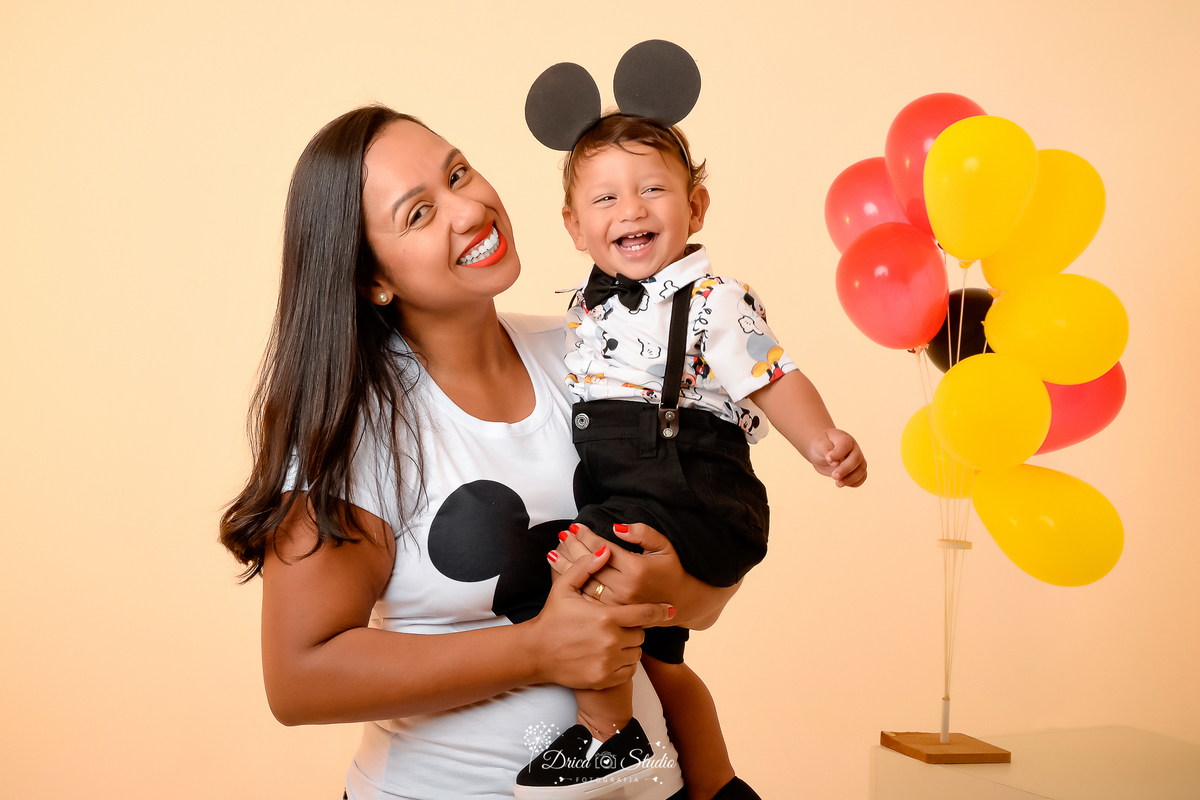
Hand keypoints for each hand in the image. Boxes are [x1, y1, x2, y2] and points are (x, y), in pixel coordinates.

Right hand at [529, 542, 674, 689]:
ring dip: (629, 646)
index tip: (671, 610)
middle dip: (634, 628)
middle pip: (641, 633)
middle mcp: (611, 640)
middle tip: (617, 625)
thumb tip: (606, 551)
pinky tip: (609, 656)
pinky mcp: (605, 678)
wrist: (536, 653)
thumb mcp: (564, 587)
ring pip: (636, 653)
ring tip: (612, 640)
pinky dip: (624, 664)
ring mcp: (609, 662)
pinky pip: (628, 670)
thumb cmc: (551, 618)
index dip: (661, 611)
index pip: (645, 613)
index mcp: (606, 616)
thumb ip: (586, 567)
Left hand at [548, 523, 737, 629]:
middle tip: (562, 534)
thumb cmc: (671, 570)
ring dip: (568, 566)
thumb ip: (643, 533)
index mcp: (635, 570)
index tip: (575, 526)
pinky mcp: (613, 614)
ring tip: (554, 551)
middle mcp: (624, 588)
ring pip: (585, 582)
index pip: (603, 549)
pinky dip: (573, 584)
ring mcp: (617, 604)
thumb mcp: (664, 546)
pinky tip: (562, 573)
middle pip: (590, 565)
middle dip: (573, 547)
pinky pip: (587, 597)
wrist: (680, 603)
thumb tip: (616, 528)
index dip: (587, 536)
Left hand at [807, 428, 866, 487]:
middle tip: (834, 476)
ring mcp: (857, 459)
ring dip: (851, 479)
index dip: (838, 453)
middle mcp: (854, 448)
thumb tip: (836, 463)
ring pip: (861, 469)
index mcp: (844, 439)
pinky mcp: (857, 469)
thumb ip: (826, 450)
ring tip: (838, 484)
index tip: (828, 459)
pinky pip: (861, 477)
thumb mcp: (819, 444)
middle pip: (856, 459)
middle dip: (846, 469)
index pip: (845, 445)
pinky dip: (854, 483)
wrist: (821, 450)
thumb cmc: (820, 444)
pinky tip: (843, 483)